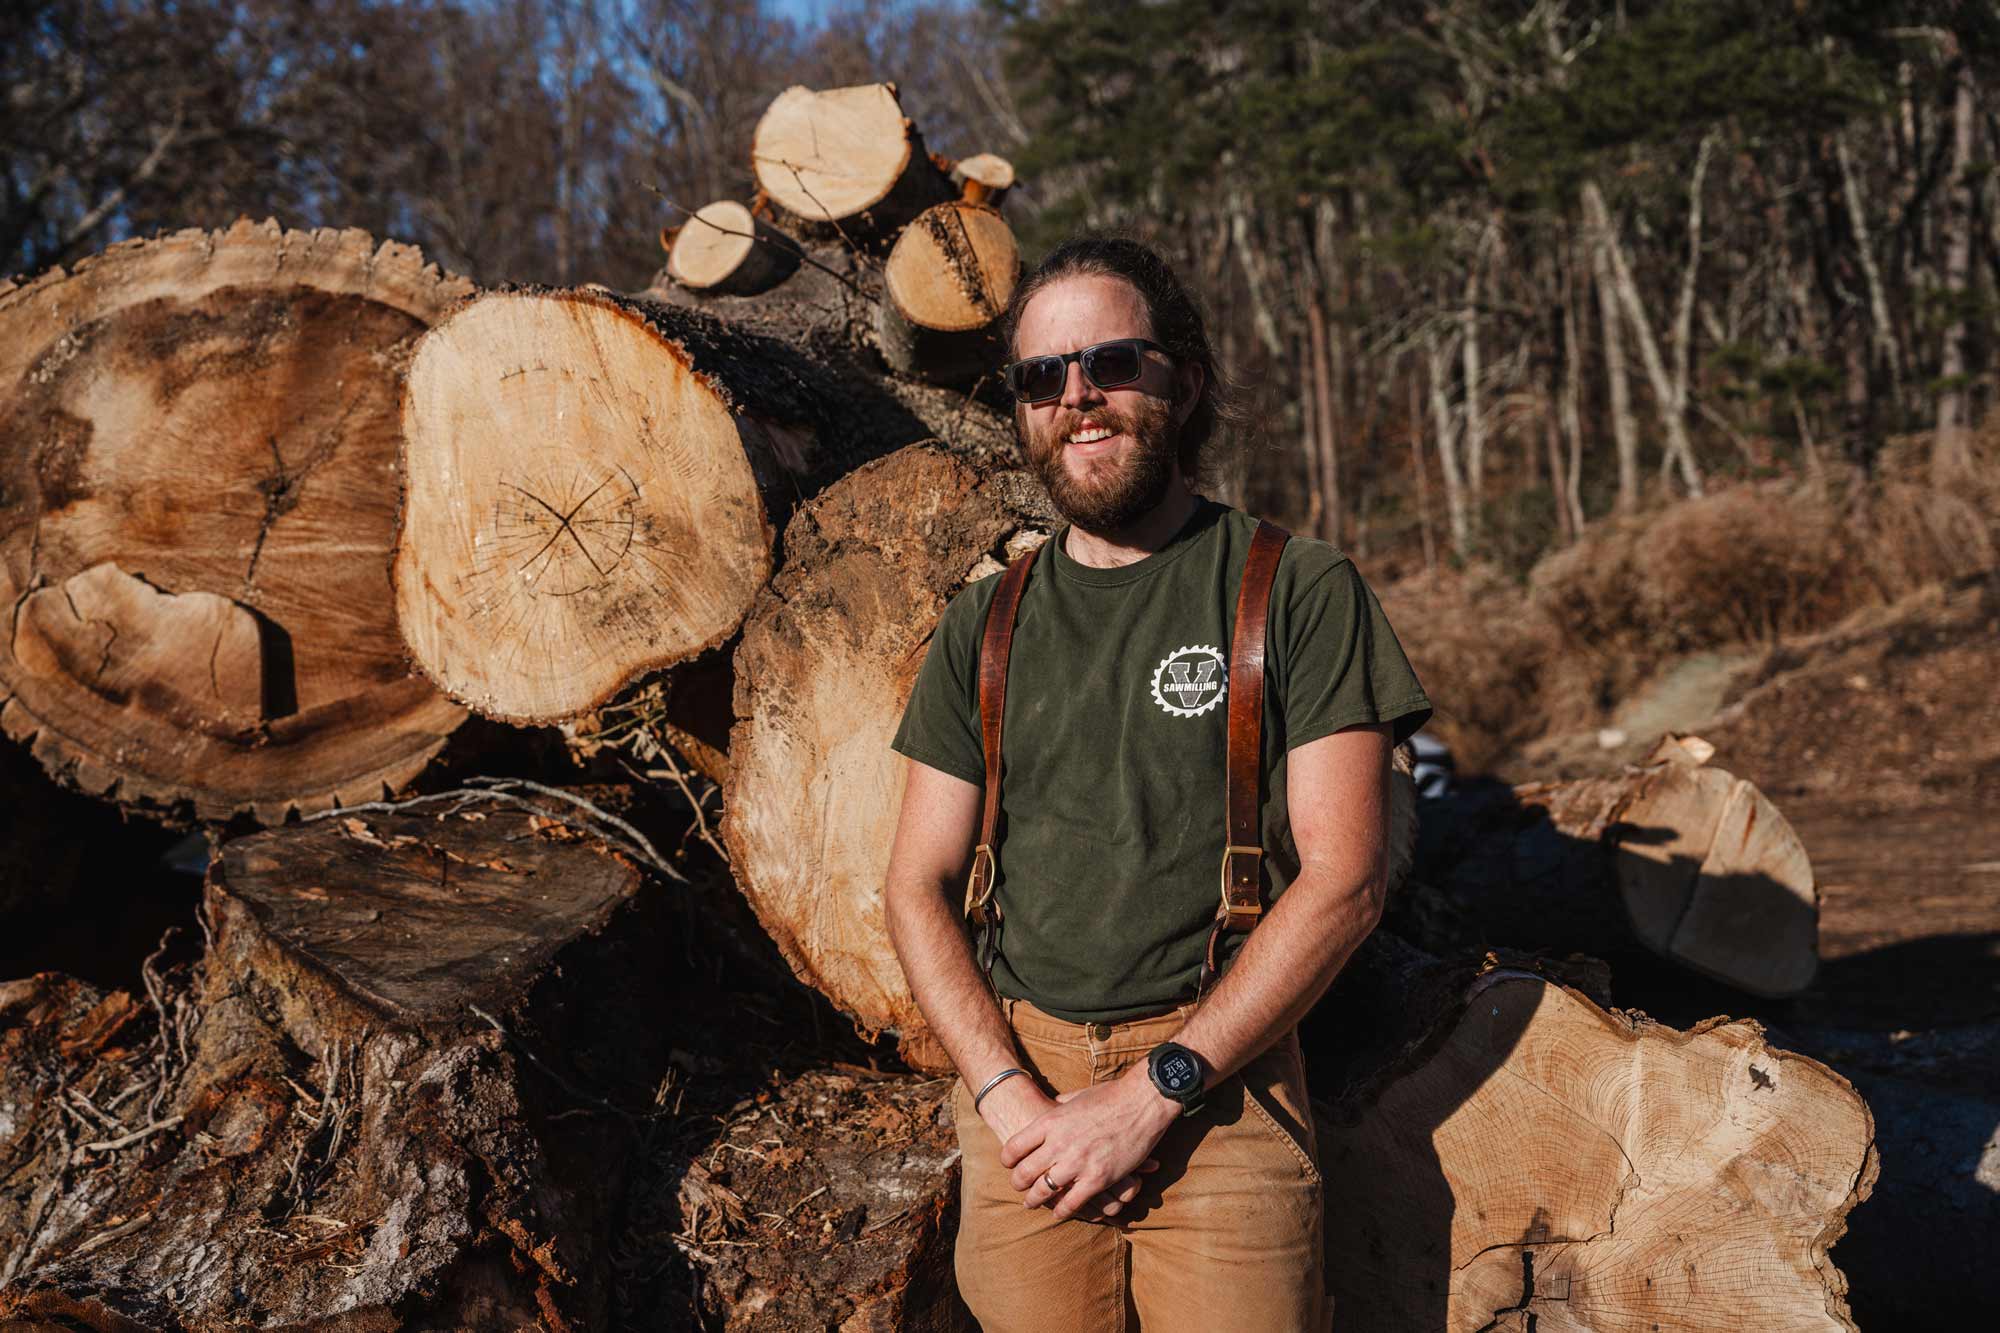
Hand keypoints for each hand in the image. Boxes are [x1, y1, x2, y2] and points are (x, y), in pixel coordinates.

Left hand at [1001, 1069, 1180, 1221]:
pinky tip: (1057, 1212)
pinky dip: (1061, 1210)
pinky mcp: (1098, 1178)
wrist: (1142, 1101)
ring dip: (1034, 1200)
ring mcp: (1078, 1162)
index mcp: (1050, 1121)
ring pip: (1043, 1190)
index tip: (1009, 1165)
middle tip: (1018, 1188)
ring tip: (1031, 1204)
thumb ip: (1060, 1106)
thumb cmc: (1111, 1095)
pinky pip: (1071, 1202)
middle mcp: (1059, 1143)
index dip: (1008, 1160)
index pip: (1014, 1147)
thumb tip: (1052, 1106)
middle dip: (1017, 1183)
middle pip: (1024, 1172)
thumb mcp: (1076, 1096)